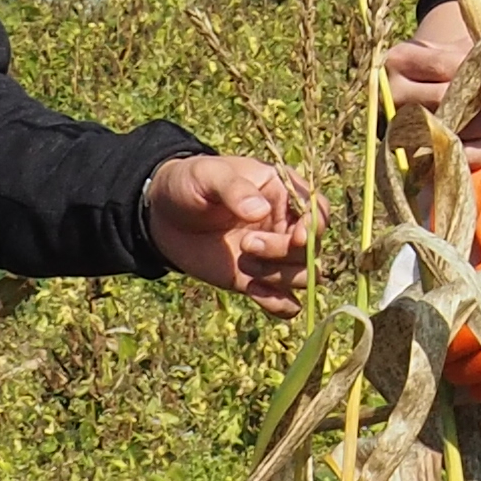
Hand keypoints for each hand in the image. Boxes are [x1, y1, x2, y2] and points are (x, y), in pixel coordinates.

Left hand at [147, 156, 318, 311]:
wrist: (162, 215)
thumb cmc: (190, 183)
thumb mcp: (208, 175)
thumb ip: (235, 189)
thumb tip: (260, 211)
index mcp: (283, 193)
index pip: (318, 212)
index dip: (314, 227)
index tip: (295, 236)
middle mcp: (285, 226)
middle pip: (312, 249)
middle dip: (283, 252)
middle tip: (246, 243)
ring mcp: (272, 257)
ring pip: (304, 277)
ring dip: (279, 277)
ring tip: (244, 264)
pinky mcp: (256, 282)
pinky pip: (286, 304)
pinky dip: (278, 304)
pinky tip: (252, 290)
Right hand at [381, 6, 480, 167]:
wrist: (418, 87)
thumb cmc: (445, 63)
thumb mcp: (458, 47)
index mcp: (401, 59)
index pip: (447, 64)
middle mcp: (394, 94)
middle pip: (449, 97)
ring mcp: (399, 127)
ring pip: (451, 128)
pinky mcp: (410, 156)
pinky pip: (448, 158)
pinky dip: (477, 152)